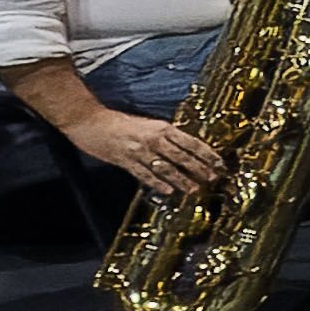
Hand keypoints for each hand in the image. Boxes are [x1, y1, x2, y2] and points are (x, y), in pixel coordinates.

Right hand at [72, 106, 224, 199]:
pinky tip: (168, 190)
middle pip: (183, 156)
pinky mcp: (125, 160)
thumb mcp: (148, 125)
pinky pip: (144, 174)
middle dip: (200, 169)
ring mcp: (139, 150)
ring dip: (182, 180)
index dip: (207, 154)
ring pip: (166, 167)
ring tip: (194, 190)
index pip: (192, 142)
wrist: (89, 120)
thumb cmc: (119, 122)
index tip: (220, 164)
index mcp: (162, 127)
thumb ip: (165, 136)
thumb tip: (186, 149)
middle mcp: (154, 138)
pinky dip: (157, 183)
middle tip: (212, 179)